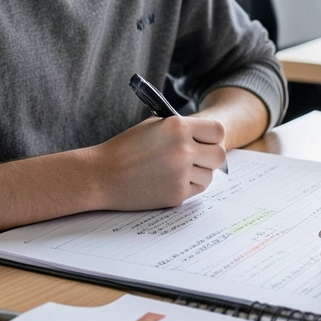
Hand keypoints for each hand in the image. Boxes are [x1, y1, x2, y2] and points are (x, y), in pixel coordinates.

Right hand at [86, 115, 226, 210]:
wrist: (101, 176)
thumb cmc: (125, 148)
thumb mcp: (153, 126)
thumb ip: (181, 129)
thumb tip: (206, 138)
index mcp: (178, 127)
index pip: (218, 131)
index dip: (212, 137)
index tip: (206, 141)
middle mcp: (183, 149)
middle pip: (219, 155)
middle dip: (210, 157)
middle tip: (198, 158)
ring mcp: (181, 173)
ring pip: (209, 175)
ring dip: (198, 173)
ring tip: (176, 171)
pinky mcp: (176, 194)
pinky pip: (196, 190)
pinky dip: (187, 186)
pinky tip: (169, 181)